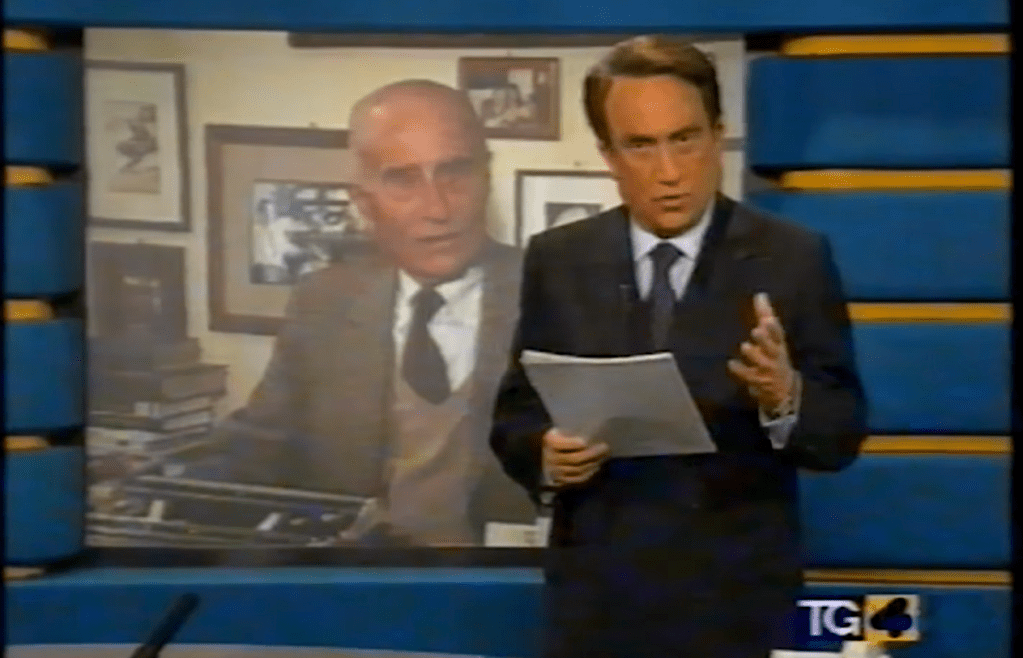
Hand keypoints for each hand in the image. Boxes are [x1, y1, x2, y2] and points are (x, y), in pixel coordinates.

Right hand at [543, 428, 609, 486]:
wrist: (536, 454)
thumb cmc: (553, 438)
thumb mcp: (558, 431)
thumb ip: (570, 435)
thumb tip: (592, 438)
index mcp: (551, 442)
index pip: (567, 445)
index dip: (581, 444)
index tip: (594, 440)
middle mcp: (551, 458)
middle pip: (576, 459)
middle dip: (593, 454)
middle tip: (606, 448)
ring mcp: (555, 471)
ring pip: (578, 470)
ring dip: (593, 464)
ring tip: (603, 457)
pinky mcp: (559, 480)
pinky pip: (576, 479)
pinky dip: (588, 474)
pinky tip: (596, 467)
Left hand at [727, 292, 795, 410]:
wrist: (782, 389)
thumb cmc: (774, 355)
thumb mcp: (773, 337)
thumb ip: (765, 315)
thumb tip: (760, 295)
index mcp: (778, 344)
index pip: (778, 335)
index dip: (774, 329)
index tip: (768, 320)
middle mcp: (774, 357)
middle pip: (772, 348)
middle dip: (765, 341)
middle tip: (756, 331)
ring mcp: (766, 370)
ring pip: (761, 362)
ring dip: (753, 355)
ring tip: (745, 346)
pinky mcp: (757, 381)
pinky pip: (748, 376)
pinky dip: (740, 370)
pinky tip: (731, 363)